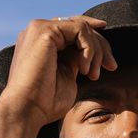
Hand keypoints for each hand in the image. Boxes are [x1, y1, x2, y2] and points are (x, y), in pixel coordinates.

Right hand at [0, 15, 117, 126]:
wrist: (26, 110)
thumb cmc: (45, 103)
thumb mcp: (68, 78)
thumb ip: (76, 62)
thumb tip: (90, 53)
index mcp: (44, 43)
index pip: (75, 33)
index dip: (96, 44)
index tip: (110, 64)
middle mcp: (39, 32)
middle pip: (81, 26)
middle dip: (101, 46)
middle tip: (111, 67)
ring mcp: (40, 28)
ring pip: (82, 27)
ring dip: (96, 51)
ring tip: (92, 75)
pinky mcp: (43, 30)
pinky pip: (79, 29)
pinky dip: (89, 48)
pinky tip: (84, 69)